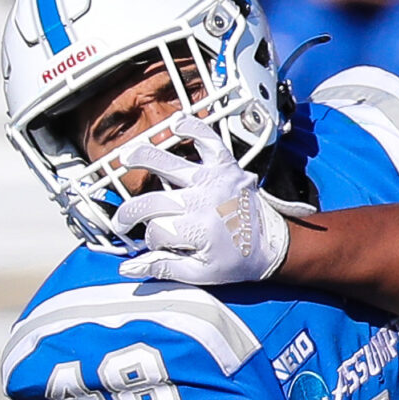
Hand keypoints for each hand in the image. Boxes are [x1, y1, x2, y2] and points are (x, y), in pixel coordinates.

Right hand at [114, 114, 296, 285]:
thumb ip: (165, 268)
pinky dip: (192, 127)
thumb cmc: (240, 260)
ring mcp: (213, 180)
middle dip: (130, 214)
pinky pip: (208, 139)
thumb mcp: (202, 274)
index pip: (154, 232)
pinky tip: (176, 124)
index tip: (153, 245)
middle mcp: (201, 202)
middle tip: (124, 221)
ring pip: (168, 163)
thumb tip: (129, 267)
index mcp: (197, 231)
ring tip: (125, 158)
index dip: (148, 241)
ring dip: (142, 158)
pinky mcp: (225, 167)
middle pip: (150, 202)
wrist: (275, 245)